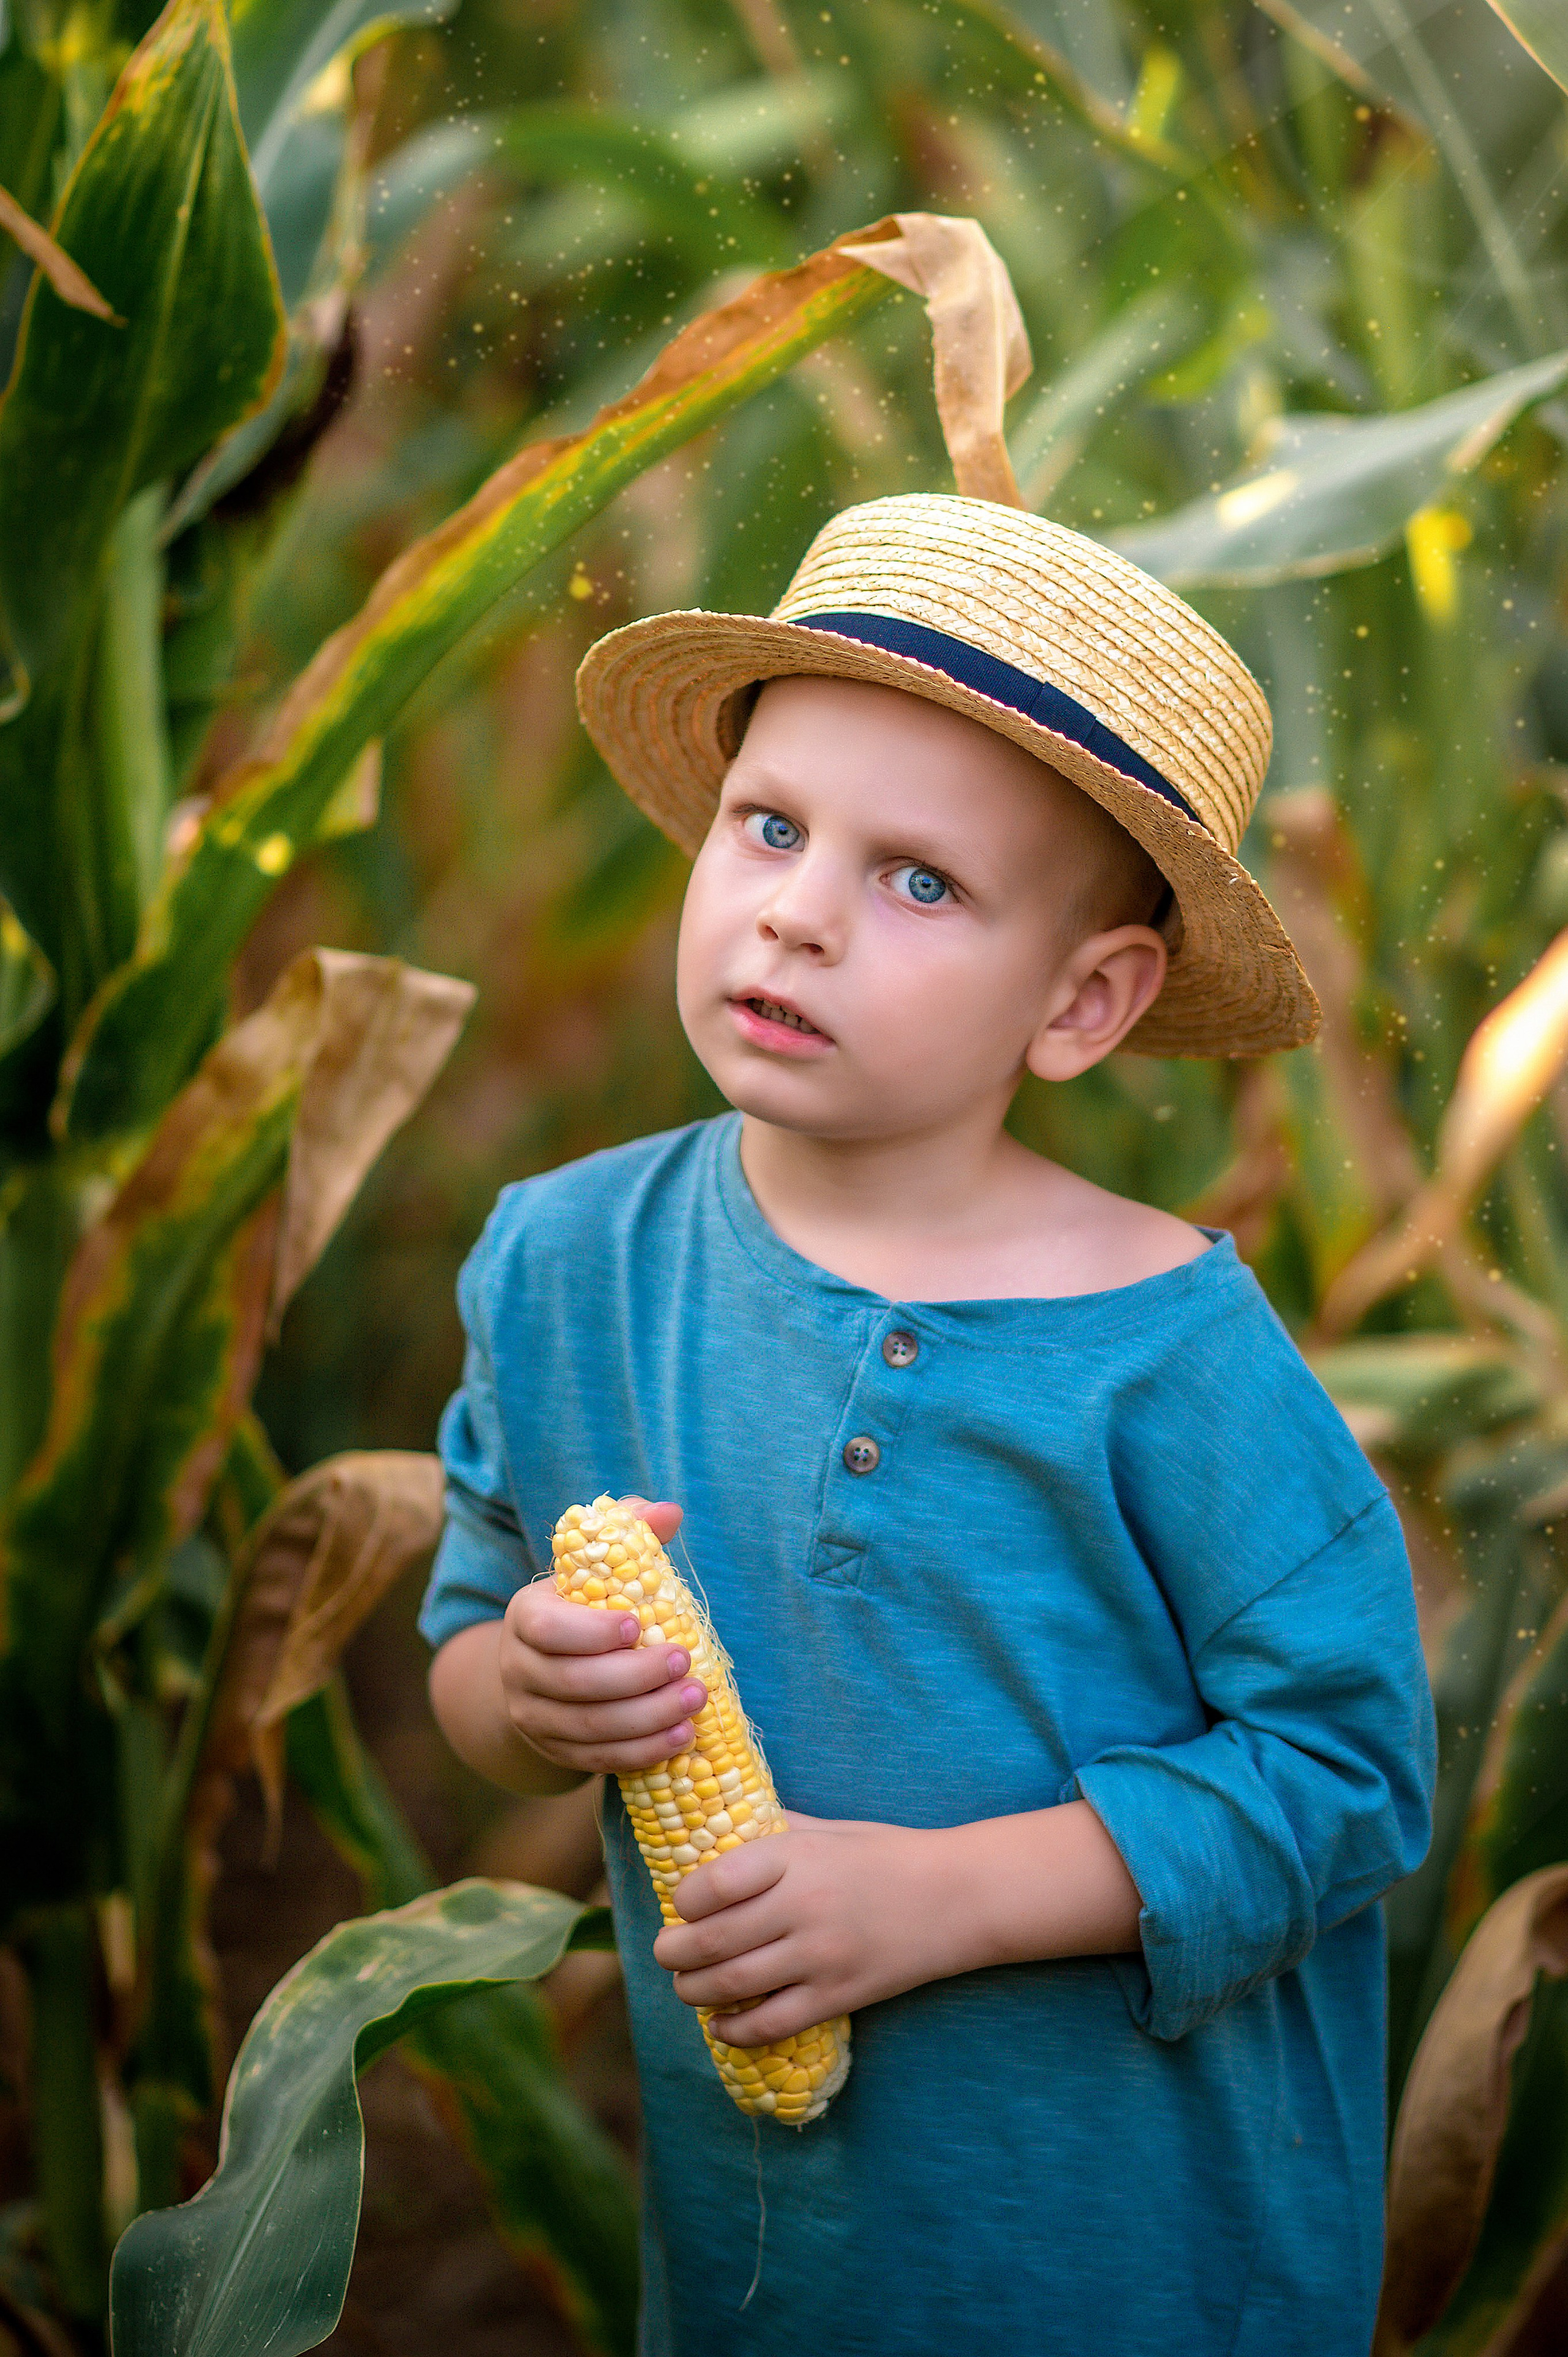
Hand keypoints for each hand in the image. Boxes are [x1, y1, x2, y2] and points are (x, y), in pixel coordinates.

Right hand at [498, 1497, 707, 1776]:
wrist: (540, 1672)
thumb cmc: (582, 1606)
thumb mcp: (594, 1566)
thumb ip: (629, 1531)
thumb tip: (670, 1512)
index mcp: (526, 1617)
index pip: (547, 1629)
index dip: (590, 1632)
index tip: (636, 1626)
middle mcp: (519, 1670)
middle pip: (575, 1683)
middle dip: (636, 1677)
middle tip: (685, 1663)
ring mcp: (534, 1717)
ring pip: (590, 1727)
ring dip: (647, 1717)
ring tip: (693, 1701)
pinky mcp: (556, 1752)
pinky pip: (598, 1759)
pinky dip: (642, 1751)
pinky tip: (680, 1736)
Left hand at [652, 1812, 953, 2045]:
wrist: (957, 1896)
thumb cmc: (887, 1854)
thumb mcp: (828, 1829)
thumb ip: (773, 1831)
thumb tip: (718, 1829)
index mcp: (795, 1857)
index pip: (713, 1883)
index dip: (684, 1900)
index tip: (681, 1905)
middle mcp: (802, 1906)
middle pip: (712, 1940)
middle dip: (673, 1952)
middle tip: (665, 1952)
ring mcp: (820, 1956)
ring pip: (733, 1984)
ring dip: (694, 1991)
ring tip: (686, 1986)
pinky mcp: (839, 1995)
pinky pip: (772, 2023)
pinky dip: (735, 2030)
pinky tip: (722, 2024)